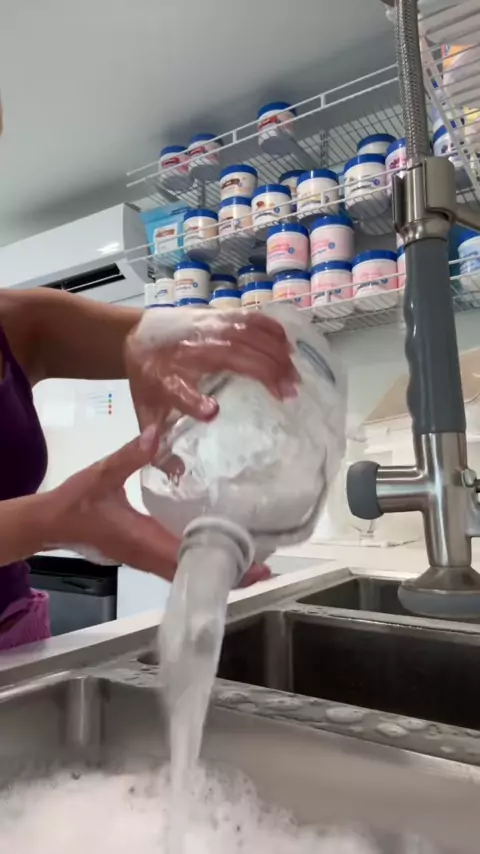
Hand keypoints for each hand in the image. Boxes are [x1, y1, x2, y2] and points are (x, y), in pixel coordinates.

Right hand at [42, 426, 269, 584]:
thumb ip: (130, 455)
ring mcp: (144, 558)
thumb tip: (156, 433)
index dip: (221, 565)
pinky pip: (175, 565)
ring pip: (186, 572)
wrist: (50, 523)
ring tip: (248, 558)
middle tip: (264, 564)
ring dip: (215, 569)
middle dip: (228, 572)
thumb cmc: (75, 502)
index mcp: (141, 540)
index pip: (188, 559)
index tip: (253, 567)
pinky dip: (198, 560)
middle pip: (194, 573)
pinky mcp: (141, 554)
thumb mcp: (102, 473)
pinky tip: (214, 546)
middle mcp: (147, 556)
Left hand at [125, 307, 299, 432]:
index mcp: (167, 378)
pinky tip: (288, 348)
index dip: (194, 402)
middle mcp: (188, 350)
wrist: (136, 334)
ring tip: (294, 376)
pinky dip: (271, 331)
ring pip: (246, 335)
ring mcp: (206, 328)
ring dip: (274, 354)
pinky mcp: (217, 316)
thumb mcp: (147, 411)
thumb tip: (169, 471)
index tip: (213, 412)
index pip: (179, 391)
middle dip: (263, 372)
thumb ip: (157, 439)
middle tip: (290, 394)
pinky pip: (248, 319)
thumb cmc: (148, 378)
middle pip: (230, 356)